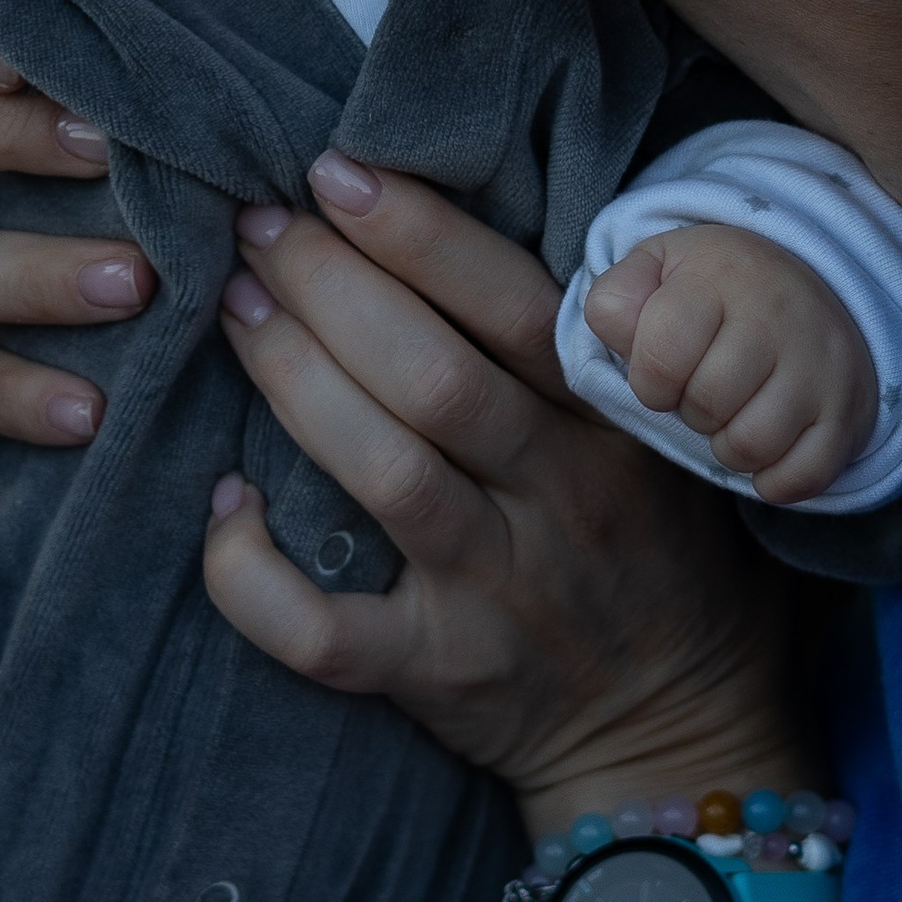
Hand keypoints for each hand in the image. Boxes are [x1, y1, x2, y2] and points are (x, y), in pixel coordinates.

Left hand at [205, 153, 804, 818]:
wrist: (679, 730)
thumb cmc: (640, 541)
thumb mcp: (648, 431)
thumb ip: (570, 344)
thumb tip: (431, 217)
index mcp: (613, 425)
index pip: (518, 309)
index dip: (420, 234)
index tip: (336, 171)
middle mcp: (560, 502)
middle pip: (436, 379)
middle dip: (332, 288)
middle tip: (257, 226)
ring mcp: (496, 594)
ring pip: (386, 476)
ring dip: (295, 382)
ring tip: (234, 308)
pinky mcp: (438, 675)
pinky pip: (326, 634)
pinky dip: (255, 576)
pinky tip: (222, 507)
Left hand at [583, 223, 876, 502]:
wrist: (813, 285)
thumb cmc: (714, 287)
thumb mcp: (656, 269)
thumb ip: (616, 299)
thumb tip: (615, 330)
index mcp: (721, 275)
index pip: (662, 354)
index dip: (649, 379)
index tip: (662, 371)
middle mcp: (780, 315)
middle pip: (707, 404)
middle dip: (689, 409)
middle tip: (703, 389)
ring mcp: (822, 365)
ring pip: (752, 444)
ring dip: (727, 446)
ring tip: (732, 414)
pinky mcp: (849, 411)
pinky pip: (801, 477)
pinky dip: (772, 479)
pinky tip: (767, 446)